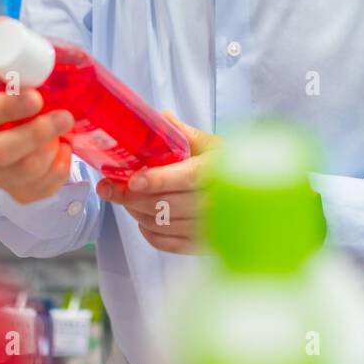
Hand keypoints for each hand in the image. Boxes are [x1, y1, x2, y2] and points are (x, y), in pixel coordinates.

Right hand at [0, 76, 74, 204]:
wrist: (17, 134)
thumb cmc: (17, 103)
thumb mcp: (13, 81)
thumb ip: (17, 65)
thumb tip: (18, 40)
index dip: (9, 107)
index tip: (36, 97)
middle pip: (3, 150)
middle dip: (38, 133)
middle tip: (65, 117)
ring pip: (27, 170)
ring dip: (52, 149)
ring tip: (65, 131)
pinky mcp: (19, 192)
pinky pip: (44, 187)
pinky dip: (61, 167)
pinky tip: (63, 149)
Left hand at [95, 112, 221, 253]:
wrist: (252, 202)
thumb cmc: (229, 168)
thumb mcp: (212, 145)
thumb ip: (183, 133)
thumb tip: (159, 117)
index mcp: (221, 170)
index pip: (189, 177)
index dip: (159, 180)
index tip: (133, 180)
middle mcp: (220, 202)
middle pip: (170, 204)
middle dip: (135, 198)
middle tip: (111, 188)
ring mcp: (212, 228)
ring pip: (165, 225)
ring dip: (138, 213)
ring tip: (126, 199)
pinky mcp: (204, 246)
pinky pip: (169, 244)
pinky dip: (149, 232)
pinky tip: (142, 219)